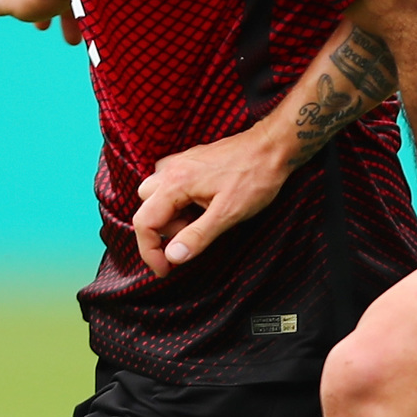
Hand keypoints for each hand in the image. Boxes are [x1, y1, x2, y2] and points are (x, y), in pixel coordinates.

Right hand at [131, 132, 288, 277]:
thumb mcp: (228, 213)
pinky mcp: (190, 162)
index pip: (144, 222)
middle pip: (147, 209)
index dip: (150, 252)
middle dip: (164, 231)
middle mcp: (170, 170)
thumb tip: (173, 257)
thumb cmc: (255, 177)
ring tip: (200, 220)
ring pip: (155, 196)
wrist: (272, 147)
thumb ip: (198, 236)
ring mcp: (179, 163)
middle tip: (192, 238)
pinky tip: (201, 206)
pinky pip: (169, 185)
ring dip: (171, 216)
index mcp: (175, 183)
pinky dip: (178, 202)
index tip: (165, 269)